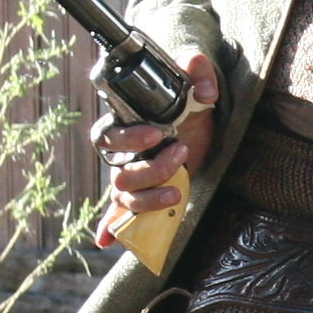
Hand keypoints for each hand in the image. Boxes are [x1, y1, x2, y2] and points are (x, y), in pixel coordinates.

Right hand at [92, 49, 216, 248]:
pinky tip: (107, 241)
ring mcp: (134, 174)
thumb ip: (198, 71)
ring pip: (124, 196)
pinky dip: (111, 227)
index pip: (110, 135)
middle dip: (150, 170)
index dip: (129, 138)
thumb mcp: (196, 78)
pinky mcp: (147, 190)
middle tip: (181, 153)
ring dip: (148, 199)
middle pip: (120, 173)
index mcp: (126, 123)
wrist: (198, 115)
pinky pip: (120, 213)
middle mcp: (124, 152)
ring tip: (178, 194)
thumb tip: (204, 92)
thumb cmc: (188, 95)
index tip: (157, 133)